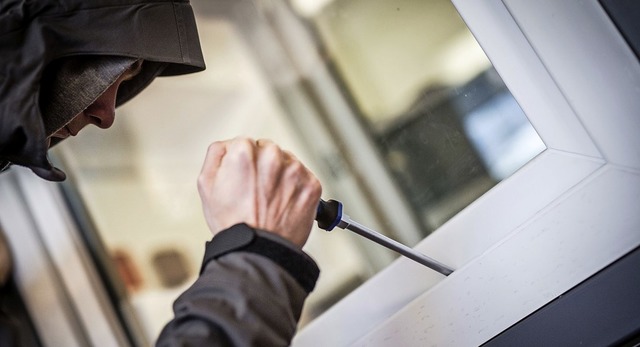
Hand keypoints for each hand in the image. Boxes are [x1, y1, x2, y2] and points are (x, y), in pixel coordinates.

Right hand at [197, 137, 321, 246]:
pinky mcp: (312, 184)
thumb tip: (228, 144)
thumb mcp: (206, 184)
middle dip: (263, 166)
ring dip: (281, 175)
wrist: (258, 250)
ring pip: (287, 162)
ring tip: (270, 200)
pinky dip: (296, 188)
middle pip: (268, 150)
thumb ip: (216, 154)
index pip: (246, 143)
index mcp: (244, 152)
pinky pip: (304, 178)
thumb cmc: (233, 222)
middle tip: (257, 192)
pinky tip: (284, 203)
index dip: (243, 162)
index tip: (244, 178)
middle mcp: (272, 156)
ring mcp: (294, 170)